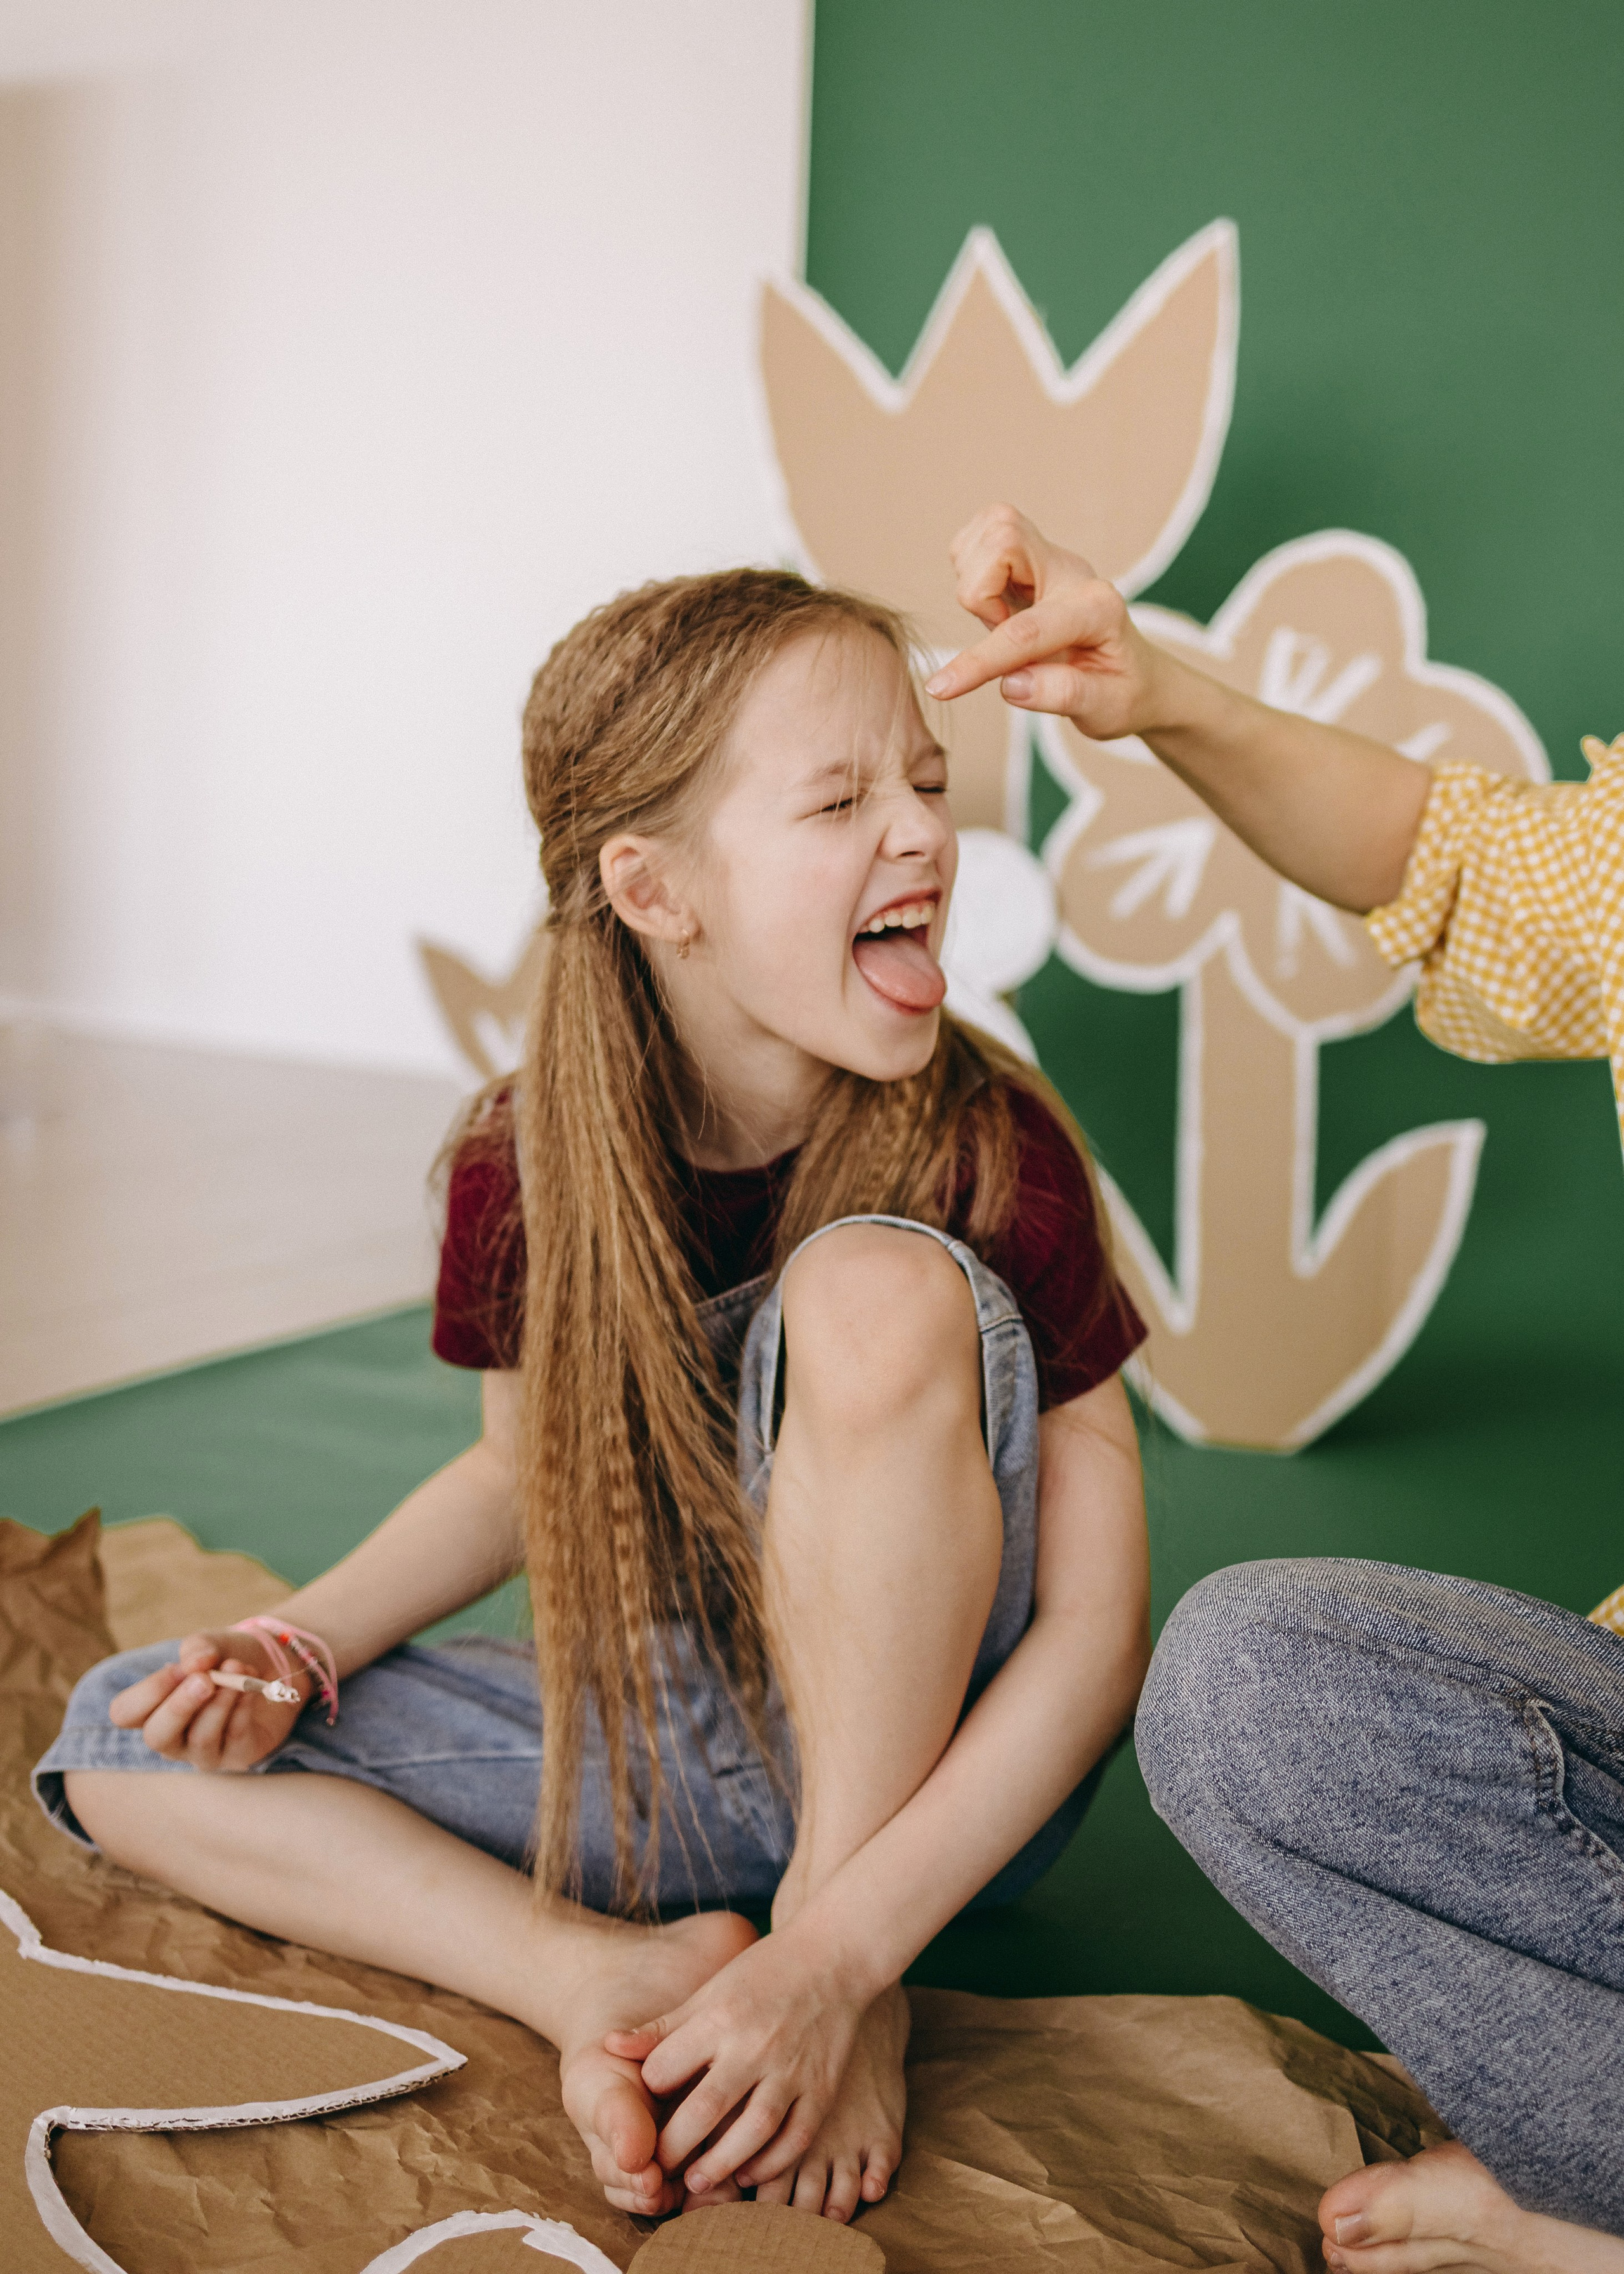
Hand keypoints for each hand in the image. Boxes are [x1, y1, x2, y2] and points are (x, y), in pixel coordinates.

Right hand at [107, 1626, 306, 1771]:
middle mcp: (174, 1736)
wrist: (274, 1665)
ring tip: (238, 1672)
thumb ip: (198, 1649)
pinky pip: (235, 1738)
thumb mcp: (211, 1644)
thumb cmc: (228, 1657)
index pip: (125, 1713)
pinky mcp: (238, 1756)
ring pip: (200, 1739)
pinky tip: (253, 1687)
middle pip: (157, 1736)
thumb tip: (196, 1664)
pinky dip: (243, 1707)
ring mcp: (204, 1752)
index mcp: (153, 1709)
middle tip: (206, 1679)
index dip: (147, 1692)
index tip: (179, 1668)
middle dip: (180, 1706)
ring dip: (220, 1702)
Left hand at [603, 1929, 868, 2196]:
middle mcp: (754, 2045)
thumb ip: (663, 2026)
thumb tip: (610, 2046)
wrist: (834, 1956)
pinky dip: (771, 2163)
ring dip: (721, 2164)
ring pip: (753, 2132)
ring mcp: (791, 2069)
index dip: (650, 2091)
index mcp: (720, 2017)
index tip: (643, 2108)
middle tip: (657, 2165)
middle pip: (706, 2109)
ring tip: (697, 2182)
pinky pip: (796, 2138)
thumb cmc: (764, 1971)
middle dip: (675, 2145)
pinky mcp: (821, 2088)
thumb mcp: (711, 1990)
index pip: (667, 2068)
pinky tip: (748, 2174)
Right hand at [924, 502, 1173, 740]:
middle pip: (1004, 538)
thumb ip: (1060, 695)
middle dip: (978, 591)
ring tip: (1001, 624)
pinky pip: (982, 538)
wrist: (1136, 676)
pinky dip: (973, 570)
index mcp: (1096, 609)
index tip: (941, 688)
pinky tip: (995, 606)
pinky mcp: (1030, 556)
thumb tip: (1010, 684)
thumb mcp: (1104, 710)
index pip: (1025, 629)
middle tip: (998, 632)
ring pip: (989, 531)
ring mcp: (1050, 558)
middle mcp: (1072, 571)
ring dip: (975, 581)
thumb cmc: (1121, 694)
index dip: (979, 661)